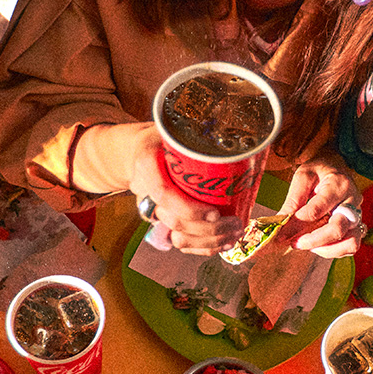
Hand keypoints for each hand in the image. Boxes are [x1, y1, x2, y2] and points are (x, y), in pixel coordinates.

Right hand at [123, 125, 244, 255]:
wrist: (136, 150)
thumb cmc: (163, 136)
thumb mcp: (173, 126)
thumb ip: (195, 131)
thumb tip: (236, 135)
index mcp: (147, 163)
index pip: (163, 193)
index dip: (189, 209)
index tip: (216, 212)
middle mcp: (146, 190)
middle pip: (174, 221)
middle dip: (208, 229)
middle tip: (236, 223)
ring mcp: (154, 208)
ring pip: (176, 237)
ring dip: (209, 241)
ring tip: (235, 234)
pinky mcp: (163, 220)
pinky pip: (179, 241)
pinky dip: (202, 247)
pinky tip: (224, 244)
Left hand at [276, 150, 363, 257]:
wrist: (336, 167)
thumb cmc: (319, 171)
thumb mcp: (302, 176)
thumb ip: (293, 199)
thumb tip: (280, 224)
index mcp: (339, 185)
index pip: (316, 210)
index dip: (296, 225)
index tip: (279, 234)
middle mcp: (352, 201)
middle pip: (337, 229)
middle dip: (312, 241)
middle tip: (294, 243)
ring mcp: (357, 215)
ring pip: (350, 242)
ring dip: (326, 249)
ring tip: (308, 245)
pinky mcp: (357, 226)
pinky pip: (350, 246)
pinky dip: (333, 250)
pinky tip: (318, 244)